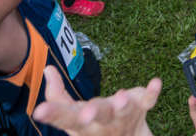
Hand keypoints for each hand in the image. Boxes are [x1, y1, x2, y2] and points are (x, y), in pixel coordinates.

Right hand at [33, 66, 160, 135]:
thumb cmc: (93, 126)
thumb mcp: (72, 116)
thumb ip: (57, 96)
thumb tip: (49, 69)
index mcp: (81, 124)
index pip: (65, 118)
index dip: (53, 114)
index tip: (39, 111)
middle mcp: (102, 122)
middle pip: (96, 116)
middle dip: (92, 113)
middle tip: (86, 113)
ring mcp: (123, 115)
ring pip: (123, 110)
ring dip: (122, 104)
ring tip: (122, 97)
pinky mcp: (141, 108)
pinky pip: (148, 101)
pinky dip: (152, 93)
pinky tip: (156, 83)